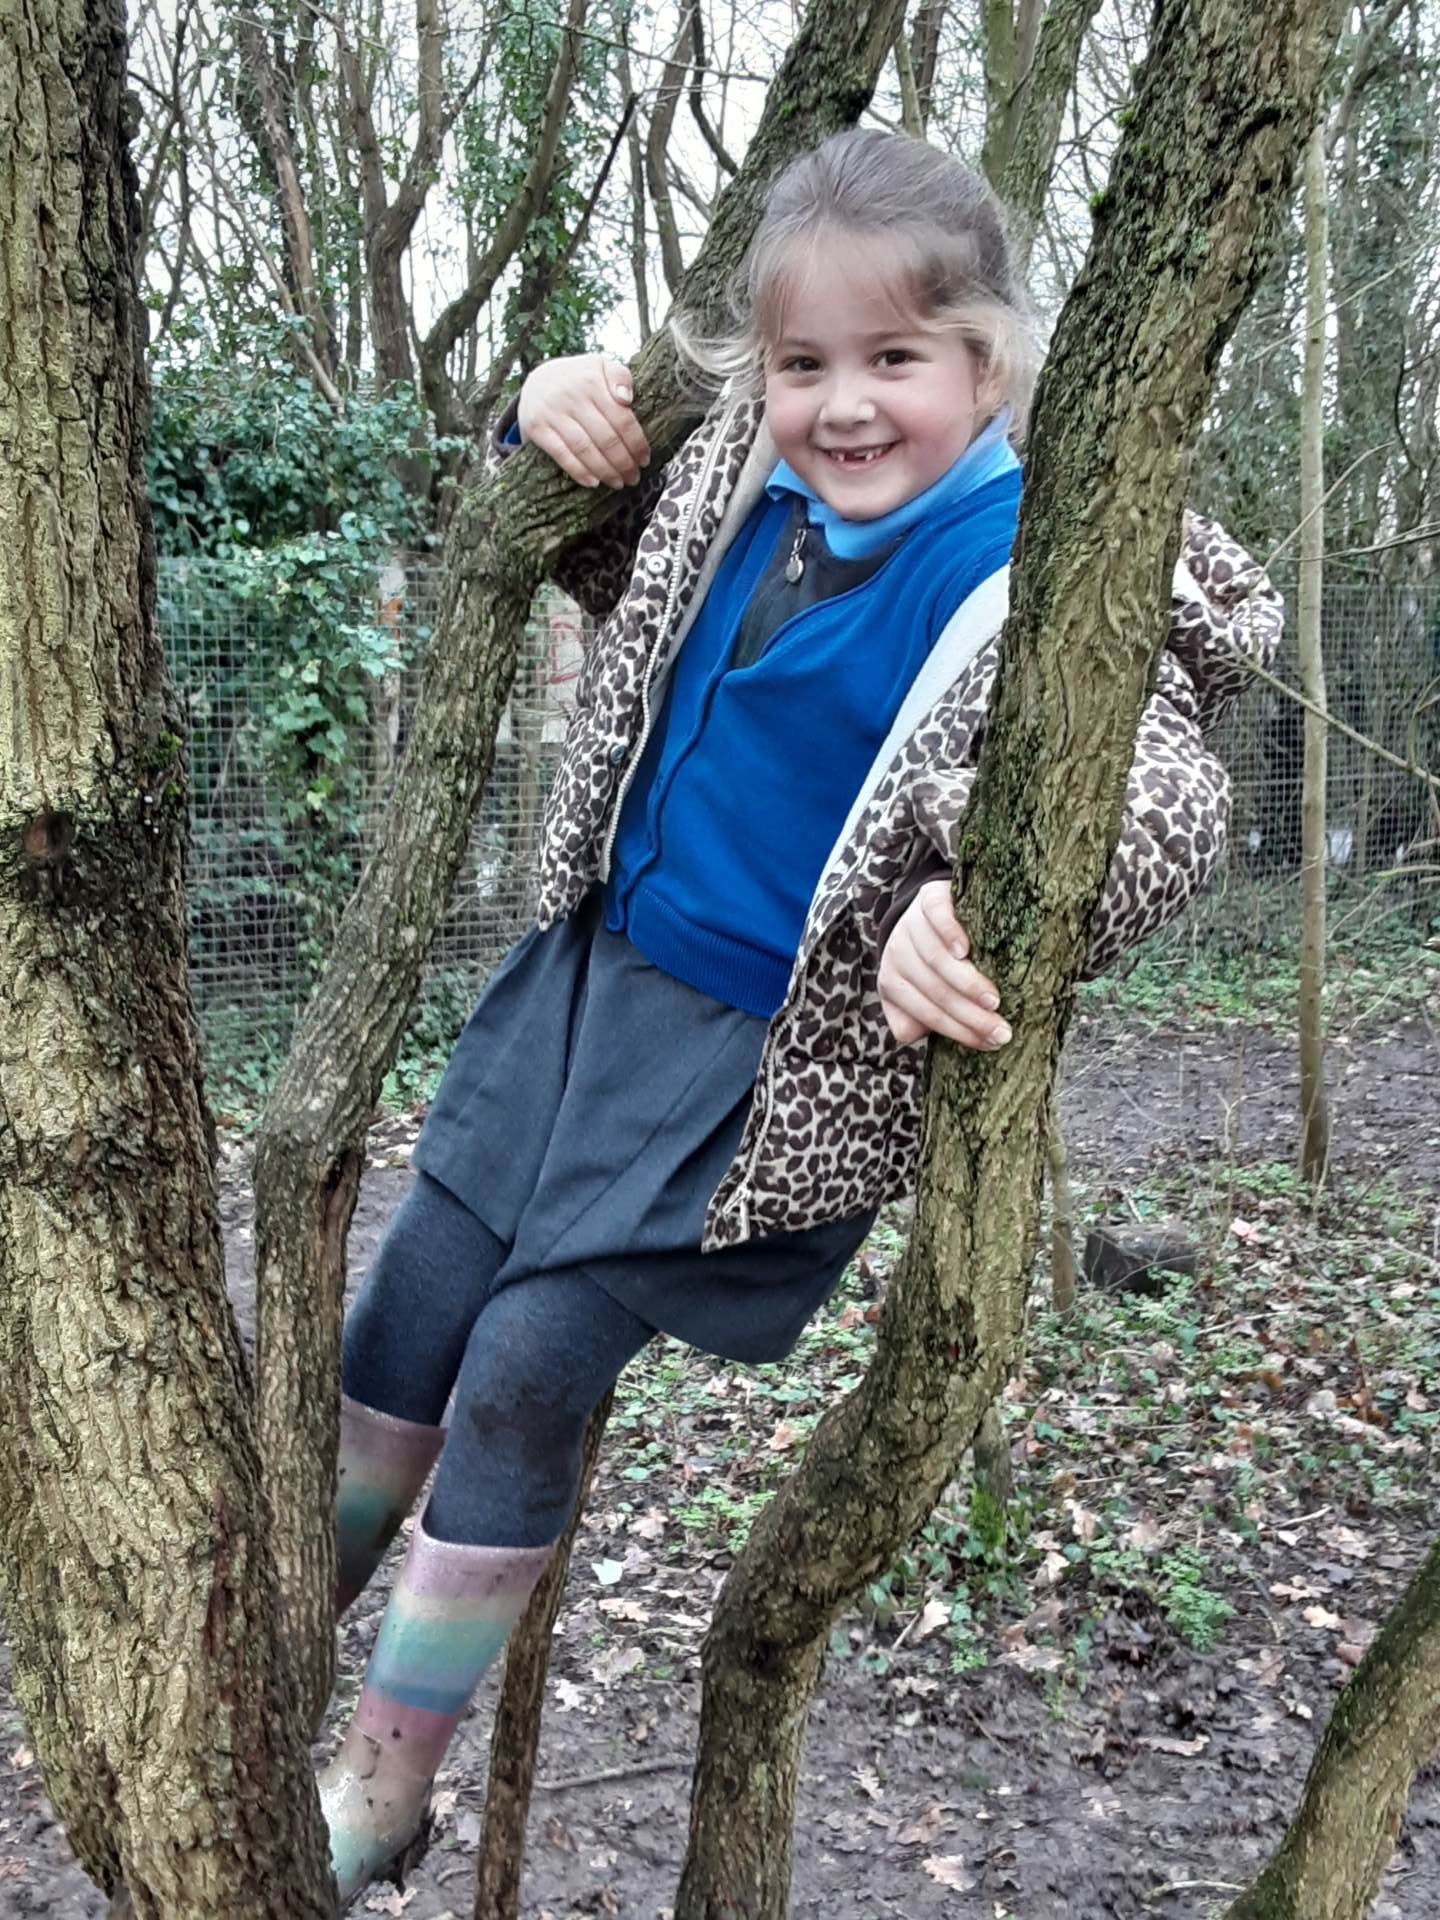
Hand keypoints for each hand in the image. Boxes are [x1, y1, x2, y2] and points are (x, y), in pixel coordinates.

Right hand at [517, 353, 650, 489]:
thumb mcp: (601, 366)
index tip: (644, 459)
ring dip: (605, 471)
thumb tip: (626, 398)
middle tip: (634, 477)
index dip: (636, 443)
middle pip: (605, 438)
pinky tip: (594, 482)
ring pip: (585, 449)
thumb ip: (620, 377)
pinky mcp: (537, 428)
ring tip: (618, 482)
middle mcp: (571, 395)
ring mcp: (552, 412)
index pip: (621, 419)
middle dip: (623, 463)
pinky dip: (579, 472)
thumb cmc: (578, 379)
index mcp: (592, 380)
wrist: (536, 380)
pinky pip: (562, 455)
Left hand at [877, 880, 1011, 1049]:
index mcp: (893, 982)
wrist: (932, 907)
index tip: (990, 1043)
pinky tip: (966, 950)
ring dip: (966, 983)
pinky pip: (936, 917)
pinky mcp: (927, 898)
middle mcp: (897, 954)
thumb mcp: (920, 990)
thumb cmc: (933, 959)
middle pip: (934, 990)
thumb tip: (919, 1035)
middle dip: (970, 1016)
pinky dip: (949, 934)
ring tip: (993, 1000)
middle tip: (1002, 1031)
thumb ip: (916, 1016)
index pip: (926, 1013)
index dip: (958, 1031)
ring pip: (935, 959)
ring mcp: (911, 924)